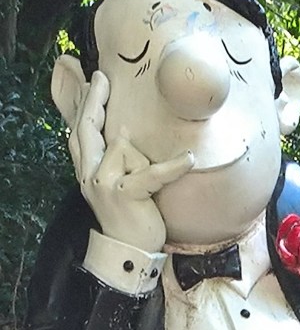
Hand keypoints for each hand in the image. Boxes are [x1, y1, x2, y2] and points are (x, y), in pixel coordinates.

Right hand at [68, 71, 193, 251]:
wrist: (131, 252)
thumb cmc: (131, 217)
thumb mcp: (119, 183)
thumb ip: (118, 157)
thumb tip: (123, 128)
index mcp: (87, 171)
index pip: (80, 133)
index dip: (83, 106)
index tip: (92, 83)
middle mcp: (89, 174)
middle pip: (87, 129)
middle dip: (93, 101)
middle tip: (102, 78)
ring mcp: (103, 183)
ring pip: (124, 146)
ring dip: (143, 162)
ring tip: (147, 189)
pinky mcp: (125, 194)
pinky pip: (152, 172)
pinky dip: (173, 167)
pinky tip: (189, 159)